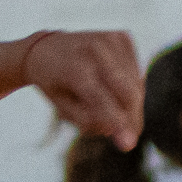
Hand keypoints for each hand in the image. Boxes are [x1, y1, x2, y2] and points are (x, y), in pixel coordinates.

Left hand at [25, 30, 143, 149]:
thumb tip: (118, 129)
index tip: (128, 145)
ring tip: (109, 105)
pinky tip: (111, 85)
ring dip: (130, 103)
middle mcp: (94, 49)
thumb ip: (88, 119)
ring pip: (136, 83)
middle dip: (132, 118)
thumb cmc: (53, 83)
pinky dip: (130, 84)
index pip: (101, 99)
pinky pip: (136, 71)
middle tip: (130, 136)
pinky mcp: (122, 37)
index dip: (117, 123)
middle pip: (127, 92)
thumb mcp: (61, 106)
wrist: (45, 48)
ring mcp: (110, 39)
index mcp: (73, 68)